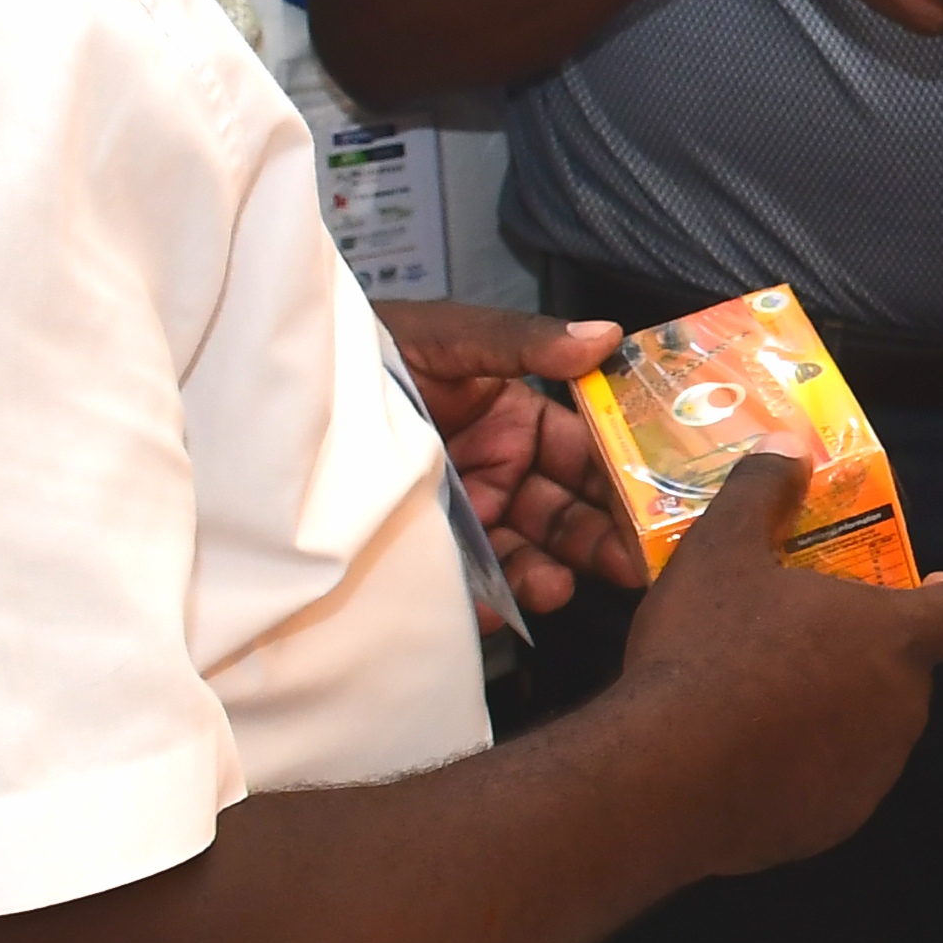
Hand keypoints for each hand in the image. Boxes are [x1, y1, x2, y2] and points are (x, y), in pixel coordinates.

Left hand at [375, 298, 643, 608]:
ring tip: (556, 588)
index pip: (585, 451)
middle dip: (602, 537)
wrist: (283, 398)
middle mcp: (499, 471)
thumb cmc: (368, 354)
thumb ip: (522, 342)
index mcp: (515, 419)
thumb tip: (607, 336)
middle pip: (567, 512)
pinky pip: (472, 587)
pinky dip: (491, 603)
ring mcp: (466, 518)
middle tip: (631, 563)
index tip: (658, 497)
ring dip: (551, 574)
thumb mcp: (446, 340)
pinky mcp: (431, 556)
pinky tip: (499, 606)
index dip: (623, 473)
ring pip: (527, 555)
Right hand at [614, 455, 942, 866]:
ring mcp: (873, 773)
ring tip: (756, 699)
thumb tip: (789, 446)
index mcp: (894, 638)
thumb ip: (762, 490)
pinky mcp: (834, 824)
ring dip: (833, 713)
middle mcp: (903, 708)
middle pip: (906, 671)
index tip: (924, 590)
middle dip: (863, 655)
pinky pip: (831, 785)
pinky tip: (742, 758)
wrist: (662, 776)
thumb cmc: (704, 650)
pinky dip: (803, 770)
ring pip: (869, 730)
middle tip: (794, 639)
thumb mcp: (720, 550)